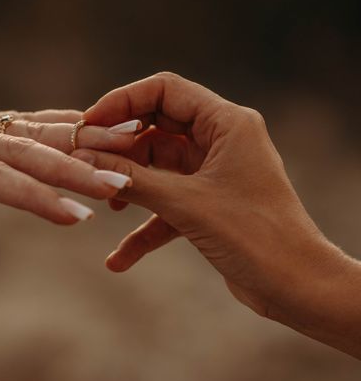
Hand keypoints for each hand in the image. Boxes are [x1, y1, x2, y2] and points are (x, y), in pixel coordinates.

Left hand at [0, 32, 135, 314]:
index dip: (32, 196)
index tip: (74, 215)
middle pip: (22, 153)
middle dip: (74, 171)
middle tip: (123, 186)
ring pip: (30, 133)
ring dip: (79, 145)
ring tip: (129, 150)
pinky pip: (23, 122)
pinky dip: (63, 126)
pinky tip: (97, 126)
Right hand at [73, 72, 360, 355]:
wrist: (297, 289)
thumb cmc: (255, 238)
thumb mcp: (185, 204)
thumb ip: (131, 179)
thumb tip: (83, 161)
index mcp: (227, 123)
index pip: (165, 91)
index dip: (122, 102)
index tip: (89, 124)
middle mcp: (221, 140)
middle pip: (156, 127)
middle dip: (120, 148)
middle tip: (86, 163)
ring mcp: (213, 172)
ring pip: (157, 166)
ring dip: (130, 185)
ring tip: (105, 205)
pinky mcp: (208, 202)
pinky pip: (167, 204)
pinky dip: (144, 226)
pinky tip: (118, 259)